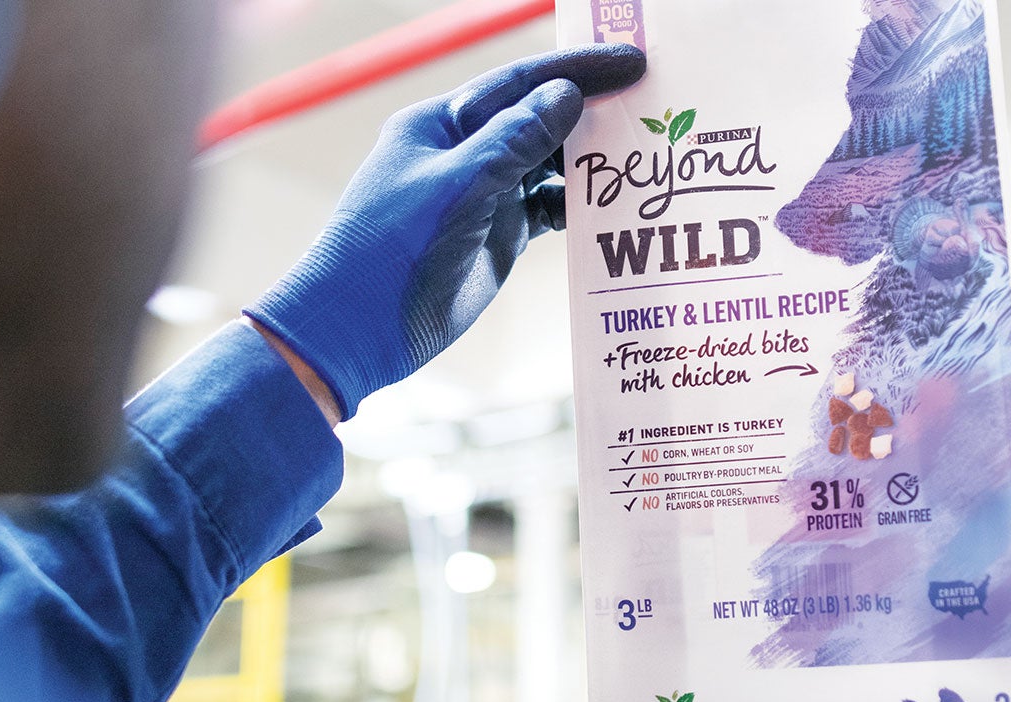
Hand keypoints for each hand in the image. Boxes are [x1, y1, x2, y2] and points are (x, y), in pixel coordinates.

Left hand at [244, 44, 645, 418]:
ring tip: (645, 157)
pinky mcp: (498, 237)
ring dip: (591, 162)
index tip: (632, 61)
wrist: (357, 331)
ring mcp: (483, 195)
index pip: (520, 82)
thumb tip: (565, 95)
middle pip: (540, 118)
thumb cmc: (390, 251)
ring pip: (548, 165)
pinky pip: (548, 210)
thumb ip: (513, 141)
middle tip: (653, 106)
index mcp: (442, 125)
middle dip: (593, 111)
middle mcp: (465, 153)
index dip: (578, 69)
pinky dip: (580, 207)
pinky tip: (614, 207)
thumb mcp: (457, 189)